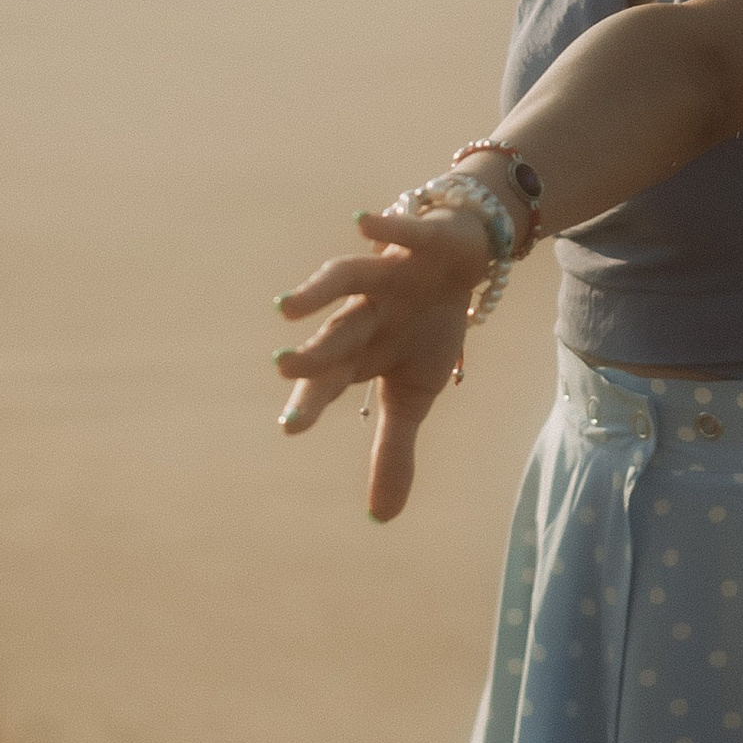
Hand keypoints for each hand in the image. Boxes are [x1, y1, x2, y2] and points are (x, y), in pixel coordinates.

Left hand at [273, 199, 486, 520]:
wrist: (460, 260)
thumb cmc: (425, 328)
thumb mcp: (415, 393)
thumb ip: (392, 450)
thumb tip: (379, 520)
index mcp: (360, 350)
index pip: (329, 378)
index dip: (311, 400)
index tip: (290, 426)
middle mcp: (364, 311)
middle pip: (335, 333)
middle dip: (312, 351)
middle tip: (282, 365)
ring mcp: (387, 273)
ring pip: (347, 279)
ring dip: (318, 289)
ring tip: (286, 305)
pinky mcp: (416, 242)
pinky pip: (399, 231)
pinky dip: (382, 226)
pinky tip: (359, 223)